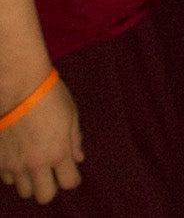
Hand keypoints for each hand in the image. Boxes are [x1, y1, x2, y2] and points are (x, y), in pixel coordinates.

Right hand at [0, 79, 82, 204]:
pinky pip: (7, 178)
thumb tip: (78, 158)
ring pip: (24, 190)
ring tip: (33, 162)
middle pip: (45, 196)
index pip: (70, 182)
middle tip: (50, 171)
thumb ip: (74, 139)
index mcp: (58, 152)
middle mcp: (36, 164)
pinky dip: (14, 172)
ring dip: (31, 180)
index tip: (70, 169)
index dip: (73, 177)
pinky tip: (18, 156)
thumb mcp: (70, 113)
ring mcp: (15, 164)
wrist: (18, 83)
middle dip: (50, 186)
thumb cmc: (49, 93)